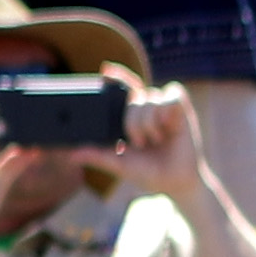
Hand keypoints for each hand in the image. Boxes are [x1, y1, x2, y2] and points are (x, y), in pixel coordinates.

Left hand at [104, 81, 208, 208]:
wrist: (176, 184)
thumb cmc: (149, 174)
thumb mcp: (119, 165)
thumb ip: (97, 156)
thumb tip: (72, 155)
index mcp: (133, 117)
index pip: (125, 88)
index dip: (118, 77)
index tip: (105, 72)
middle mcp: (149, 110)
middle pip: (135, 94)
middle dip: (132, 120)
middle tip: (138, 142)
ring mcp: (167, 110)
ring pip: (151, 96)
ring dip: (148, 120)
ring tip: (155, 139)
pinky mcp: (184, 112)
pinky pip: (172, 95)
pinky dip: (166, 108)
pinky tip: (168, 125)